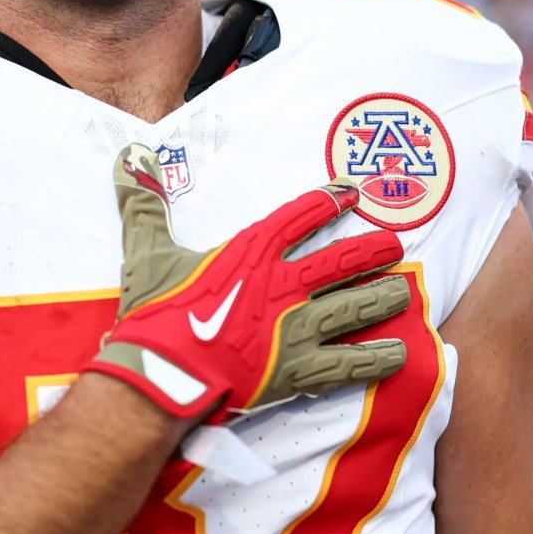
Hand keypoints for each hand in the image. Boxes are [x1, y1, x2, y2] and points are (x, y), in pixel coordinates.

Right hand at [81, 144, 411, 422]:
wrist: (162, 376)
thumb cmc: (156, 314)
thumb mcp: (147, 253)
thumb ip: (144, 205)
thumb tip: (129, 157)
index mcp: (252, 253)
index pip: (300, 217)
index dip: (328, 202)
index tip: (351, 192)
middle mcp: (284, 285)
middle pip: (341, 261)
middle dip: (372, 250)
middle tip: (396, 243)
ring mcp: (297, 328)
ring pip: (354, 306)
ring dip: (382, 298)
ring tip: (403, 292)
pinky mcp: (300, 370)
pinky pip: (351, 363)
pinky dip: (376, 358)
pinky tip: (399, 353)